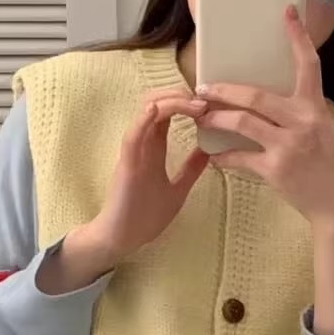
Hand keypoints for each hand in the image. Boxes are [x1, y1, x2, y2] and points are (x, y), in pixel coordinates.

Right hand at [39, 91, 207, 293]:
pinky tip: (155, 110)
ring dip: (169, 102)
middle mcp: (142, 143)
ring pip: (146, 112)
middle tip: (203, 100)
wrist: (123, 239)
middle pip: (156, 103)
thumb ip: (191, 169)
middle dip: (179, 95)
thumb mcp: (178, 189)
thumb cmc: (145, 216)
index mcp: (153, 147)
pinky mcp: (126, 164)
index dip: (186, 102)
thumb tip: (210, 151)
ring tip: (192, 103)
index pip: (167, 112)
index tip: (209, 104)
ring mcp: (133, 151)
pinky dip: (142, 120)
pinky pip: (132, 136)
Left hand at [197, 7, 333, 231]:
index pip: (309, 64)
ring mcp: (290, 145)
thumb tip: (261, 98)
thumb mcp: (319, 129)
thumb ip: (295, 111)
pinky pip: (240, 157)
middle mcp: (304, 121)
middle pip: (256, 95)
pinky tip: (214, 156)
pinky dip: (223, 156)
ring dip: (216, 118)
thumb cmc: (325, 164)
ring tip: (202, 117)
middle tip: (204, 88)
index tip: (288, 12)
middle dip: (224, 90)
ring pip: (243, 122)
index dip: (298, 37)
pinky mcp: (276, 169)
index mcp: (315, 107)